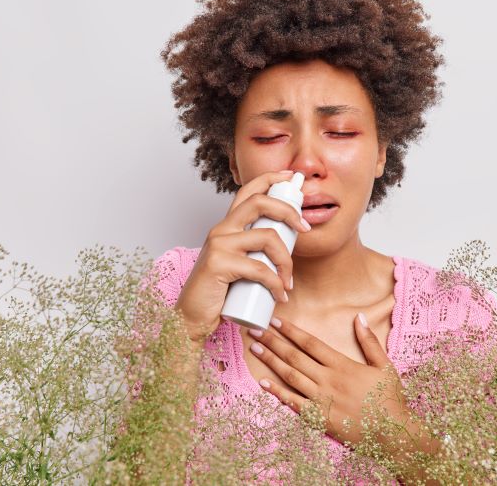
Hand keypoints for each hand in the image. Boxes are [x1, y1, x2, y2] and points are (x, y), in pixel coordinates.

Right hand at [174, 169, 309, 341]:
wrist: (192, 317)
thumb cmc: (219, 293)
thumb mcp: (240, 265)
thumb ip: (255, 253)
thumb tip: (288, 246)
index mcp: (227, 226)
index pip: (248, 191)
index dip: (271, 178)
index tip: (291, 178)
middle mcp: (221, 229)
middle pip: (260, 202)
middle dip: (289, 211)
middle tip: (305, 229)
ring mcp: (218, 244)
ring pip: (267, 237)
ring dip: (286, 261)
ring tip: (288, 282)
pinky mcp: (218, 263)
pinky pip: (260, 268)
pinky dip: (276, 283)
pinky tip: (280, 295)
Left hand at [247, 314, 411, 445]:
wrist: (392, 433)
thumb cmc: (390, 399)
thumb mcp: (384, 365)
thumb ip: (370, 341)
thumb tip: (359, 317)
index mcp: (343, 365)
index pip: (311, 343)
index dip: (291, 331)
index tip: (276, 321)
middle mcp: (328, 380)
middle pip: (295, 356)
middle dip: (273, 342)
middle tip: (255, 330)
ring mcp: (322, 400)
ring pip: (291, 376)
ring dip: (271, 361)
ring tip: (255, 349)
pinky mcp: (319, 418)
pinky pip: (293, 403)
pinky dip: (277, 393)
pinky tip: (263, 382)